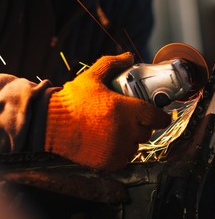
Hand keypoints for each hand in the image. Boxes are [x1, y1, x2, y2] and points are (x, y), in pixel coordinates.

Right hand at [44, 52, 170, 170]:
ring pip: (136, 146)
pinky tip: (110, 142)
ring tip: (117, 130)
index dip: (161, 116)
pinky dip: (121, 152)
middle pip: (147, 131)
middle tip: (130, 119)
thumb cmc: (72, 100)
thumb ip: (112, 64)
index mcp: (127, 110)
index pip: (158, 117)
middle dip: (142, 125)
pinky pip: (125, 158)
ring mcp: (118, 148)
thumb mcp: (92, 77)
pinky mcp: (109, 162)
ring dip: (131, 139)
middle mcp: (126, 131)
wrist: (50, 124)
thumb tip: (129, 56)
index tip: (159, 115)